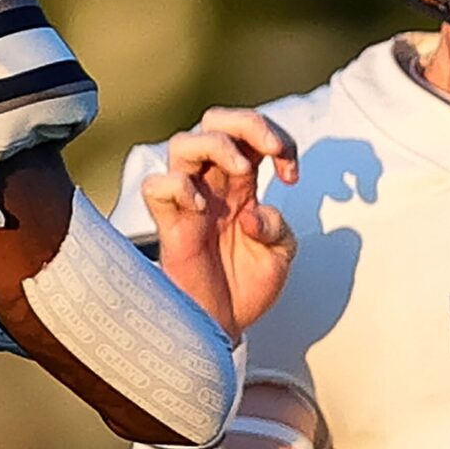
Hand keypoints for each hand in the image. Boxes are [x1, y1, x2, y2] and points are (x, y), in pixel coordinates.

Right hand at [142, 109, 298, 338]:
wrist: (225, 327)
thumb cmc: (247, 288)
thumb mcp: (281, 254)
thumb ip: (278, 228)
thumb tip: (254, 213)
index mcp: (240, 185)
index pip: (250, 134)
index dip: (276, 138)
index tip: (292, 173)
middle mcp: (213, 185)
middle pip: (214, 121)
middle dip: (248, 123)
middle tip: (272, 151)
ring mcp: (190, 203)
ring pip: (183, 143)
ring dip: (219, 146)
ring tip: (243, 173)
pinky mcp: (170, 226)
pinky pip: (157, 187)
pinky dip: (180, 186)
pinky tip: (203, 207)